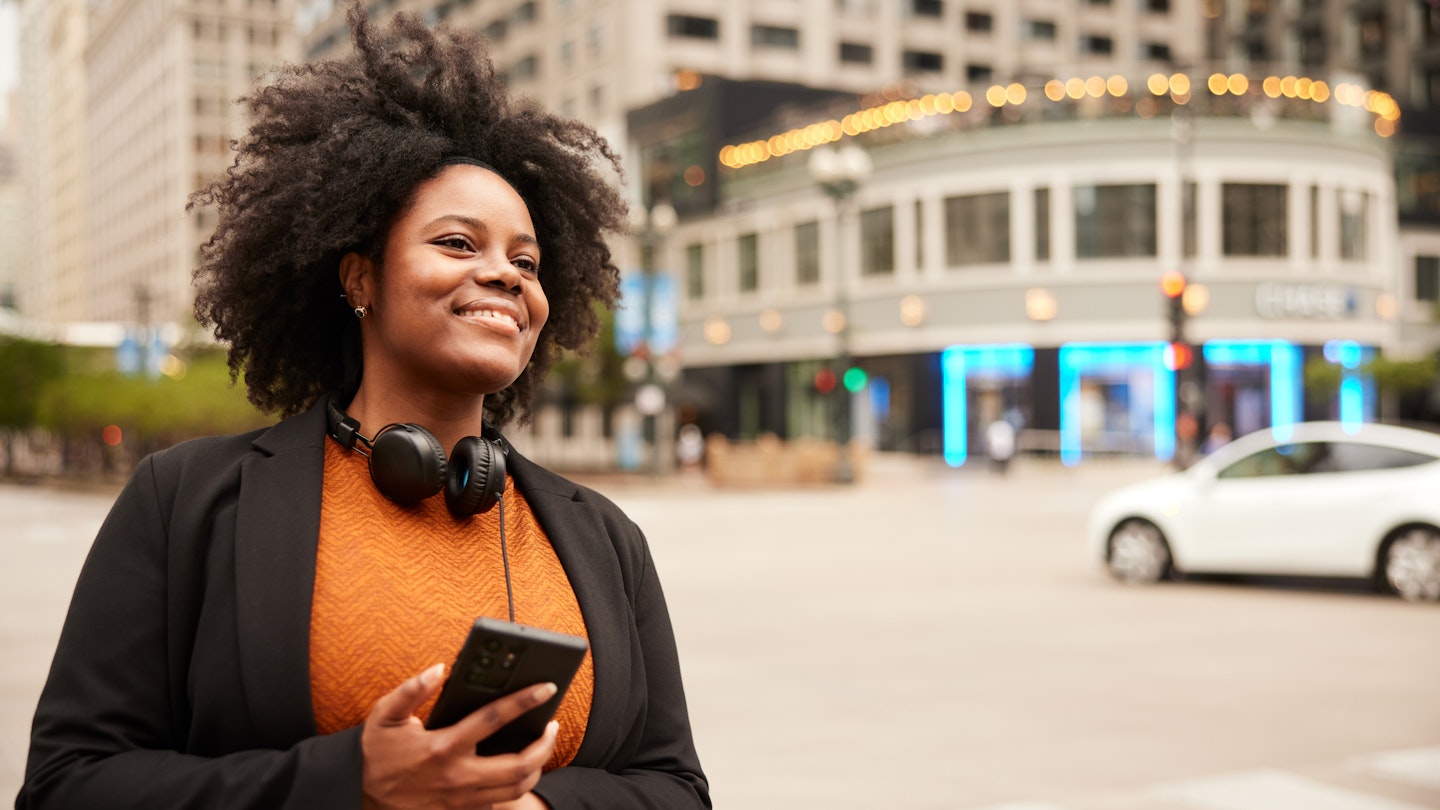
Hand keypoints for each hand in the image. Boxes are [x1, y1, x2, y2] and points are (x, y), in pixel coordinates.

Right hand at [361, 664, 559, 808]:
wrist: (359, 790)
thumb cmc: (375, 750)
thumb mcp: (385, 714)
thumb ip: (412, 690)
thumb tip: (438, 669)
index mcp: (443, 746)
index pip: (494, 719)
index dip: (525, 701)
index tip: (546, 688)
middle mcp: (457, 775)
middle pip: (519, 766)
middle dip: (545, 745)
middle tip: (552, 726)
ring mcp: (460, 797)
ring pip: (515, 789)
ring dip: (536, 767)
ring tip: (541, 746)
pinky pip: (498, 801)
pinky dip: (514, 786)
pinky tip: (517, 767)